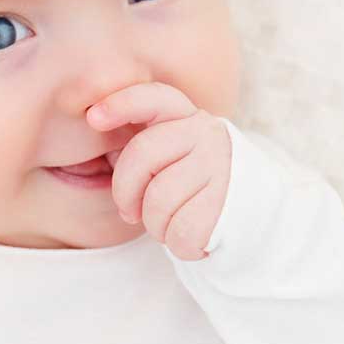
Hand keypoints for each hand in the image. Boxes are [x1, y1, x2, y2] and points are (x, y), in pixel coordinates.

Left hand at [87, 82, 231, 260]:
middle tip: (129, 212)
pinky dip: (178, 245)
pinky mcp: (229, 202)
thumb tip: (100, 132)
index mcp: (184, 116)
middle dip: (124, 192)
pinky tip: (189, 238)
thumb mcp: (170, 154)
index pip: (153, 99)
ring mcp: (220, 165)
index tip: (93, 118)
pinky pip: (182, 231)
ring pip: (159, 201)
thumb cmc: (191, 184)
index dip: (121, 104)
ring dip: (155, 225)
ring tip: (168, 224)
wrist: (250, 214)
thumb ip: (142, 147)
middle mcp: (206, 133)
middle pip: (142, 154)